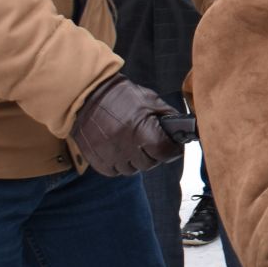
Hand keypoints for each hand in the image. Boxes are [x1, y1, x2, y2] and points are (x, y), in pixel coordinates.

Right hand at [70, 75, 188, 175]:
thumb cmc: (120, 95)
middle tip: (150, 142)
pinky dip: (119, 164)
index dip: (172, 150)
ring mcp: (109, 155)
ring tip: (132, 144)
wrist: (86, 94)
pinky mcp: (96, 159)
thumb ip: (167, 115)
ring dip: (135, 160)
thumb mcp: (149, 100)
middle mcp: (125, 146)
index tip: (173, 146)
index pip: (164, 152)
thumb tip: (181, 129)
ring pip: (131, 170)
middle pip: (149, 164)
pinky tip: (119, 149)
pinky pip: (114, 171)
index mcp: (140, 130)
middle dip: (154, 154)